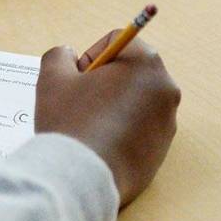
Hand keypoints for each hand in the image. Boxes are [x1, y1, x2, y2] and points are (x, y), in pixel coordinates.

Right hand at [35, 31, 180, 206]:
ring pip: (134, 101)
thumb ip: (59, 56)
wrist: (83, 179)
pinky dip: (120, 131)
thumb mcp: (52, 79)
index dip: (91, 56)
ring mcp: (167, 122)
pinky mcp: (162, 149)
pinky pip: (139, 129)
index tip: (76, 79)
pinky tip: (98, 145)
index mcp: (144, 64)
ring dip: (111, 106)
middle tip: (79, 103)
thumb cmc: (70, 123)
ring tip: (87, 127)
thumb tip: (68, 55)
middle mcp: (165, 89)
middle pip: (129, 71)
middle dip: (103, 81)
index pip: (118, 41)